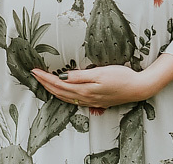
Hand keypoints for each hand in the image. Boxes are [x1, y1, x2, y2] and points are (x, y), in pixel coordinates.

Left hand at [30, 65, 154, 108]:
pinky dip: (63, 95)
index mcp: (85, 90)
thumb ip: (80, 76)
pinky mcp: (96, 101)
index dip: (45, 77)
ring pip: (65, 97)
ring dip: (52, 90)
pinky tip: (62, 92)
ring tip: (43, 82)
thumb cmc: (122, 78)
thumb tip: (63, 77)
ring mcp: (91, 101)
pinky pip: (74, 100)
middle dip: (44, 83)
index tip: (34, 70)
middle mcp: (86, 97)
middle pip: (59, 92)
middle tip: (34, 74)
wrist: (139, 88)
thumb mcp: (100, 73)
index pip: (58, 84)